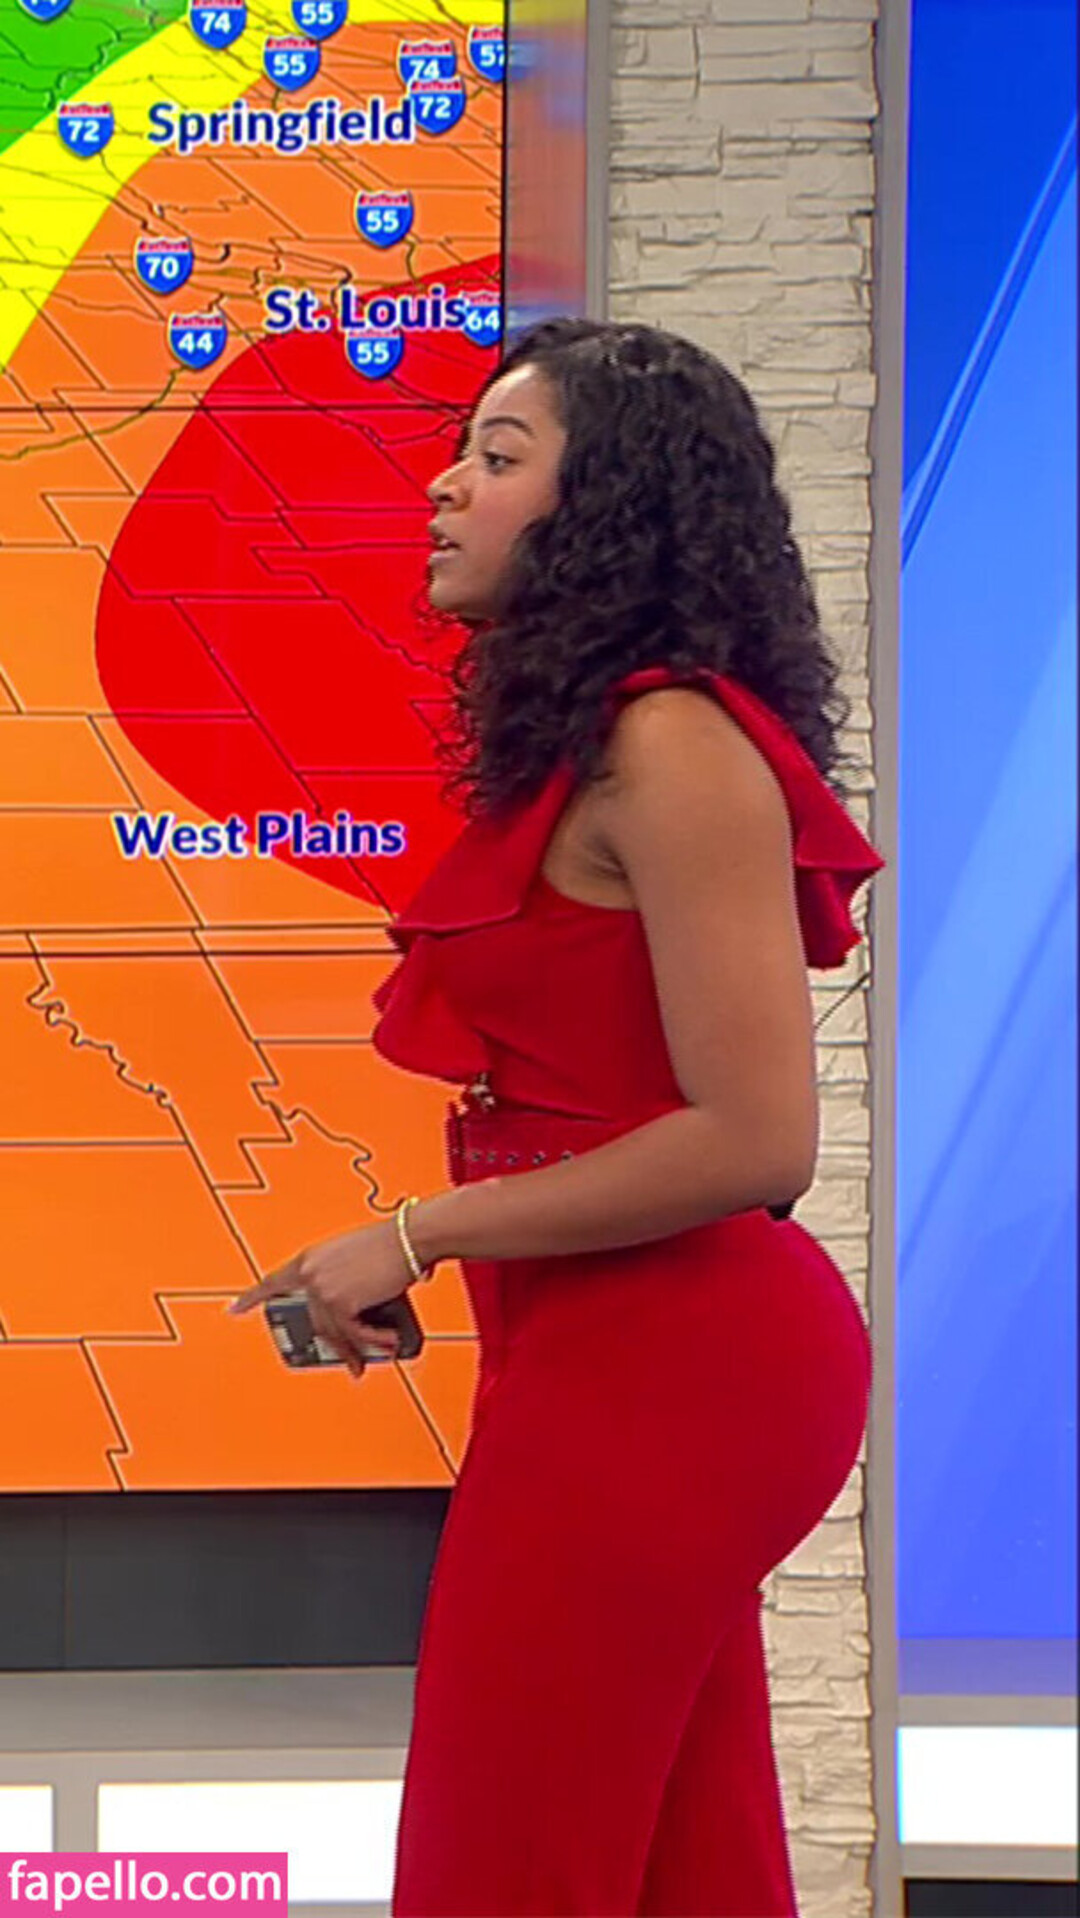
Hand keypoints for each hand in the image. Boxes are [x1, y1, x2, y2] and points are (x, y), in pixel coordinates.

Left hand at [228, 1218, 415, 1378]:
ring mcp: (321, 1289)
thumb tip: (358, 1310)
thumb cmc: (392, 1241)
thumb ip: (344, 1280)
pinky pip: (354, 1333)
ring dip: (355, 1350)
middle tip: (347, 1360)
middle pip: (315, 1320)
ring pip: (334, 1331)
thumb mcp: (355, 1257)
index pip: (273, 1281)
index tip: (234, 1309)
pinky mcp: (339, 1303)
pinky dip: (373, 1341)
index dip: (251, 1297)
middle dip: (334, 1345)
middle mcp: (310, 1273)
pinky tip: (388, 1342)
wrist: (409, 1237)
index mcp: (310, 1258)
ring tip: (369, 1361)